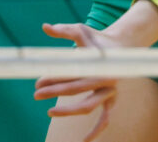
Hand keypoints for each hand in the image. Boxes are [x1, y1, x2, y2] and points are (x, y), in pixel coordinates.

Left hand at [32, 22, 126, 140]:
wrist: (122, 47)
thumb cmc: (97, 39)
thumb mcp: (81, 30)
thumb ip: (63, 30)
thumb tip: (45, 26)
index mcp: (95, 62)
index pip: (69, 72)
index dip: (52, 77)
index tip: (37, 82)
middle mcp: (103, 78)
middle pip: (75, 89)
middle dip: (53, 92)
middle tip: (35, 93)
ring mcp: (109, 91)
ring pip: (87, 106)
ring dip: (68, 111)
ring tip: (49, 112)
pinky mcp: (112, 100)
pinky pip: (105, 119)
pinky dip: (97, 130)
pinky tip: (85, 140)